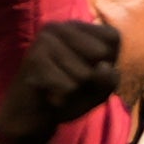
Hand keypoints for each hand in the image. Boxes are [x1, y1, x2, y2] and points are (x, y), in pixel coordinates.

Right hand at [0, 18, 123, 143]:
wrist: (30, 116)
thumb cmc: (69, 95)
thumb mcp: (100, 89)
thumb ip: (110, 79)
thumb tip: (103, 68)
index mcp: (77, 27)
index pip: (112, 38)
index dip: (107, 61)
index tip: (85, 68)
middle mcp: (59, 27)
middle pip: (100, 53)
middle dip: (91, 77)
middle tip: (69, 80)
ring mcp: (43, 40)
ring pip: (85, 73)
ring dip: (76, 89)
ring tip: (58, 87)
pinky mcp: (34, 59)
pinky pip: (69, 87)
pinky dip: (64, 97)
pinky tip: (49, 94)